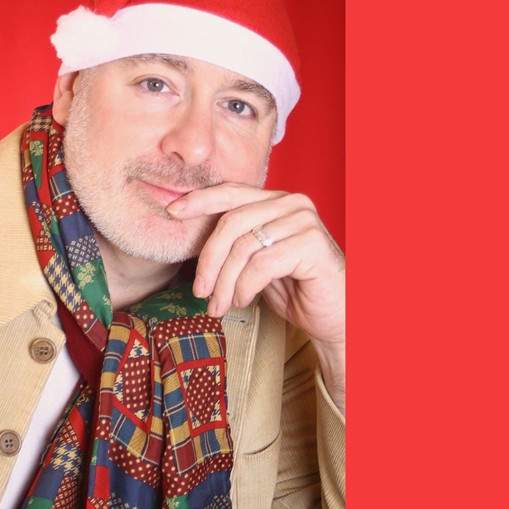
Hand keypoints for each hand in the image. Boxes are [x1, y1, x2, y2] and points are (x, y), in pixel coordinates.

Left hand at [167, 184, 345, 411]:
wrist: (336, 316)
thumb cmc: (296, 289)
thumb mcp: (256, 261)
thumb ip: (235, 243)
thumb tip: (192, 236)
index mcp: (277, 200)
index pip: (231, 192)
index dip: (200, 200)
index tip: (172, 212)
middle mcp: (292, 203)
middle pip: (231, 223)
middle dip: (208, 261)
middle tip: (199, 291)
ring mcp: (304, 221)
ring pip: (243, 247)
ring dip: (225, 282)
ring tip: (220, 305)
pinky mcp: (311, 244)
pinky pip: (261, 264)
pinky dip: (245, 287)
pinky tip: (244, 300)